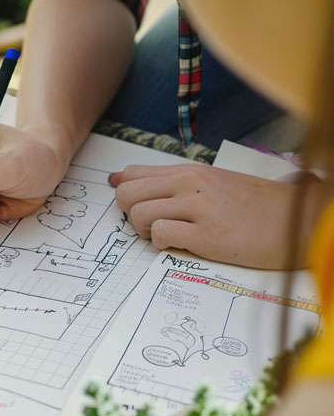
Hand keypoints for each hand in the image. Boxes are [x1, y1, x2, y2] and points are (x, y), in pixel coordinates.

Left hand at [110, 163, 306, 268]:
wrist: (298, 219)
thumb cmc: (253, 205)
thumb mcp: (212, 181)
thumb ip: (170, 181)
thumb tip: (117, 179)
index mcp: (188, 170)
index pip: (132, 173)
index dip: (126, 193)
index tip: (136, 207)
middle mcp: (190, 182)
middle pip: (126, 194)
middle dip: (130, 214)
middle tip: (151, 226)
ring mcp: (199, 207)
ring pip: (138, 214)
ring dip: (145, 231)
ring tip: (167, 236)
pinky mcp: (209, 235)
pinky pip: (161, 234)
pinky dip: (162, 244)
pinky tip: (181, 245)